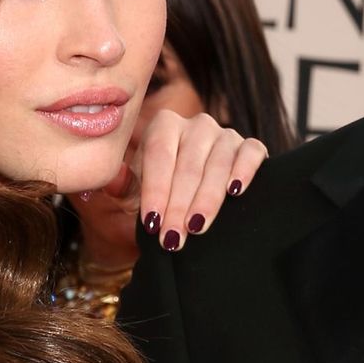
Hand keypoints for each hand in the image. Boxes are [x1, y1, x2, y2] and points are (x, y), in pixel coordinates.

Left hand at [101, 110, 266, 251]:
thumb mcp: (127, 200)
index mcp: (163, 127)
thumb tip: (112, 179)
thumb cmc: (150, 204)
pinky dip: (245, 170)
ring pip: (219, 161)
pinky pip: (251, 152)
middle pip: (189, 163)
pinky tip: (235, 191)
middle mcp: (195, 125)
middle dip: (179, 204)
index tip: (151, 222)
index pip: (159, 154)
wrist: (179, 215)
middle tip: (172, 237)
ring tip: (197, 227)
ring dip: (207, 198)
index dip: (156, 190)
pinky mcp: (249, 148)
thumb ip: (120, 189)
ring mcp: (224, 135)